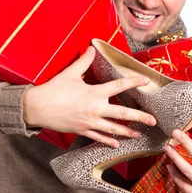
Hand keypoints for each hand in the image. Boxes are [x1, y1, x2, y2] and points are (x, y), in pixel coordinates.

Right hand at [23, 46, 156, 146]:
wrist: (37, 108)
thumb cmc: (53, 90)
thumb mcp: (70, 73)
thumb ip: (83, 61)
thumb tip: (91, 48)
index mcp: (94, 93)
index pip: (119, 86)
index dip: (133, 82)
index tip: (146, 81)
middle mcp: (95, 109)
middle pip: (122, 114)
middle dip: (140, 117)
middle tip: (153, 121)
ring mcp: (89, 122)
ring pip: (113, 130)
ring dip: (127, 132)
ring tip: (139, 134)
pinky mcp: (82, 130)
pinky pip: (98, 137)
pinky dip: (108, 141)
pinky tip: (117, 144)